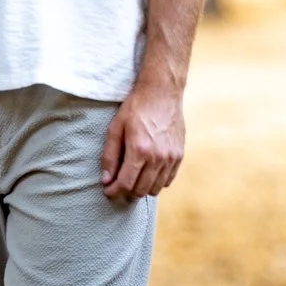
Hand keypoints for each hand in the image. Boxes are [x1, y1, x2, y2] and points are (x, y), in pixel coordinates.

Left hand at [101, 79, 183, 199]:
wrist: (163, 93)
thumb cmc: (136, 108)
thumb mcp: (115, 128)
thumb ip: (109, 155)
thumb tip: (106, 180)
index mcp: (139, 150)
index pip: (125, 183)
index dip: (114, 191)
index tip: (108, 191)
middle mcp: (158, 157)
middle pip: (141, 190)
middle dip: (126, 192)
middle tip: (118, 185)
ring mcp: (171, 157)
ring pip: (155, 188)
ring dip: (142, 188)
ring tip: (132, 179)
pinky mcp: (180, 155)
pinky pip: (168, 180)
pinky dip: (156, 182)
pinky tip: (147, 173)